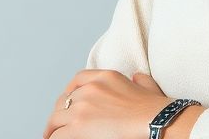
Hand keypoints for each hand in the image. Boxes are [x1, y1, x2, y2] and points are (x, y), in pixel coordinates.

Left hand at [41, 69, 172, 138]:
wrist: (157, 121)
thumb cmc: (156, 110)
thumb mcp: (147, 86)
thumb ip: (138, 81)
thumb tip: (137, 78)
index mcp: (105, 76)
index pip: (78, 80)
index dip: (69, 93)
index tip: (67, 103)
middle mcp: (89, 88)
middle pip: (64, 100)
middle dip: (60, 113)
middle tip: (57, 124)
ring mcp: (82, 107)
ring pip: (56, 119)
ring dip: (53, 129)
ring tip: (51, 137)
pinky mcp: (78, 126)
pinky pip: (58, 135)